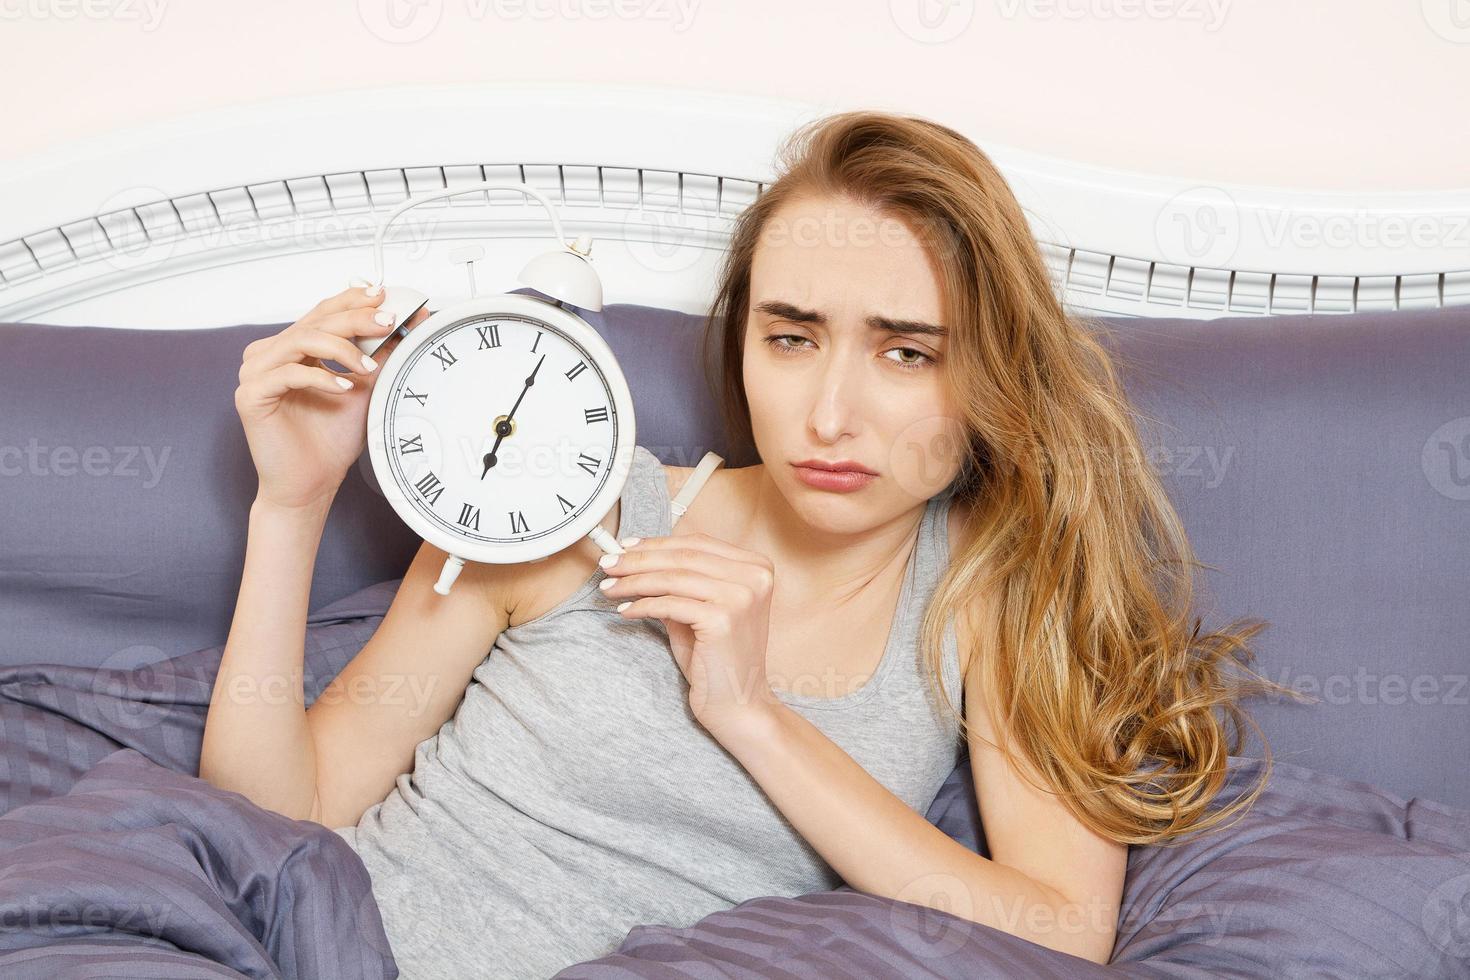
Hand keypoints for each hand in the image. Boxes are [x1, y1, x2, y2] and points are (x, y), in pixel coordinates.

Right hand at [234, 281, 429, 510]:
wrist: (311, 483)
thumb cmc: (332, 438)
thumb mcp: (366, 387)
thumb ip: (381, 354)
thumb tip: (411, 324)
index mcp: (293, 347)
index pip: (323, 312)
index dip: (353, 299)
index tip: (385, 296)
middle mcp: (270, 353)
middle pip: (315, 321)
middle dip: (356, 318)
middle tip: (388, 322)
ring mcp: (255, 372)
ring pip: (301, 340)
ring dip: (341, 349)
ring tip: (369, 367)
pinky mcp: (249, 395)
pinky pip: (287, 374)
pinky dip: (320, 378)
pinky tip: (345, 388)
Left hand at [598, 532, 782, 734]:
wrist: (738, 703)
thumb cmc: (718, 658)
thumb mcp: (700, 609)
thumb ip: (678, 582)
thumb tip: (634, 559)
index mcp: (757, 567)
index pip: (697, 543)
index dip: (657, 543)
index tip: (626, 546)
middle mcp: (754, 577)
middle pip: (683, 556)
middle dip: (638, 560)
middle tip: (609, 564)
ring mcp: (741, 597)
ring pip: (673, 578)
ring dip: (634, 581)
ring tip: (609, 588)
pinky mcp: (722, 619)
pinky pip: (669, 604)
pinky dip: (642, 605)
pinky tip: (626, 611)